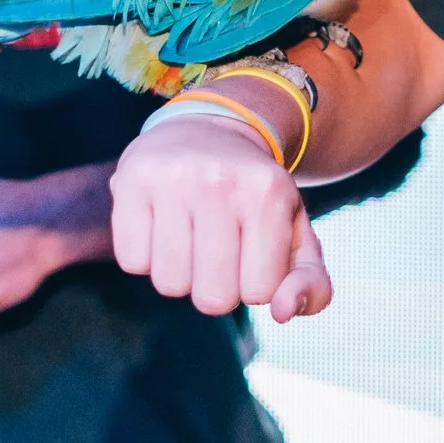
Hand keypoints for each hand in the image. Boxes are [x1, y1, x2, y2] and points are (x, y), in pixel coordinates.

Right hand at [109, 111, 331, 320]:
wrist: (208, 131)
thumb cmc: (255, 196)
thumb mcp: (295, 231)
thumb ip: (311, 282)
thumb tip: (285, 312)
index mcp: (270, 192)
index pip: (259, 292)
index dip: (254, 283)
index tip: (253, 250)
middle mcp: (222, 181)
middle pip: (212, 297)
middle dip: (218, 287)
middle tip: (220, 248)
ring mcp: (173, 178)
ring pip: (169, 284)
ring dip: (181, 274)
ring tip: (191, 235)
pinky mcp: (132, 179)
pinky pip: (132, 262)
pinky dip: (146, 256)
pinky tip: (161, 224)